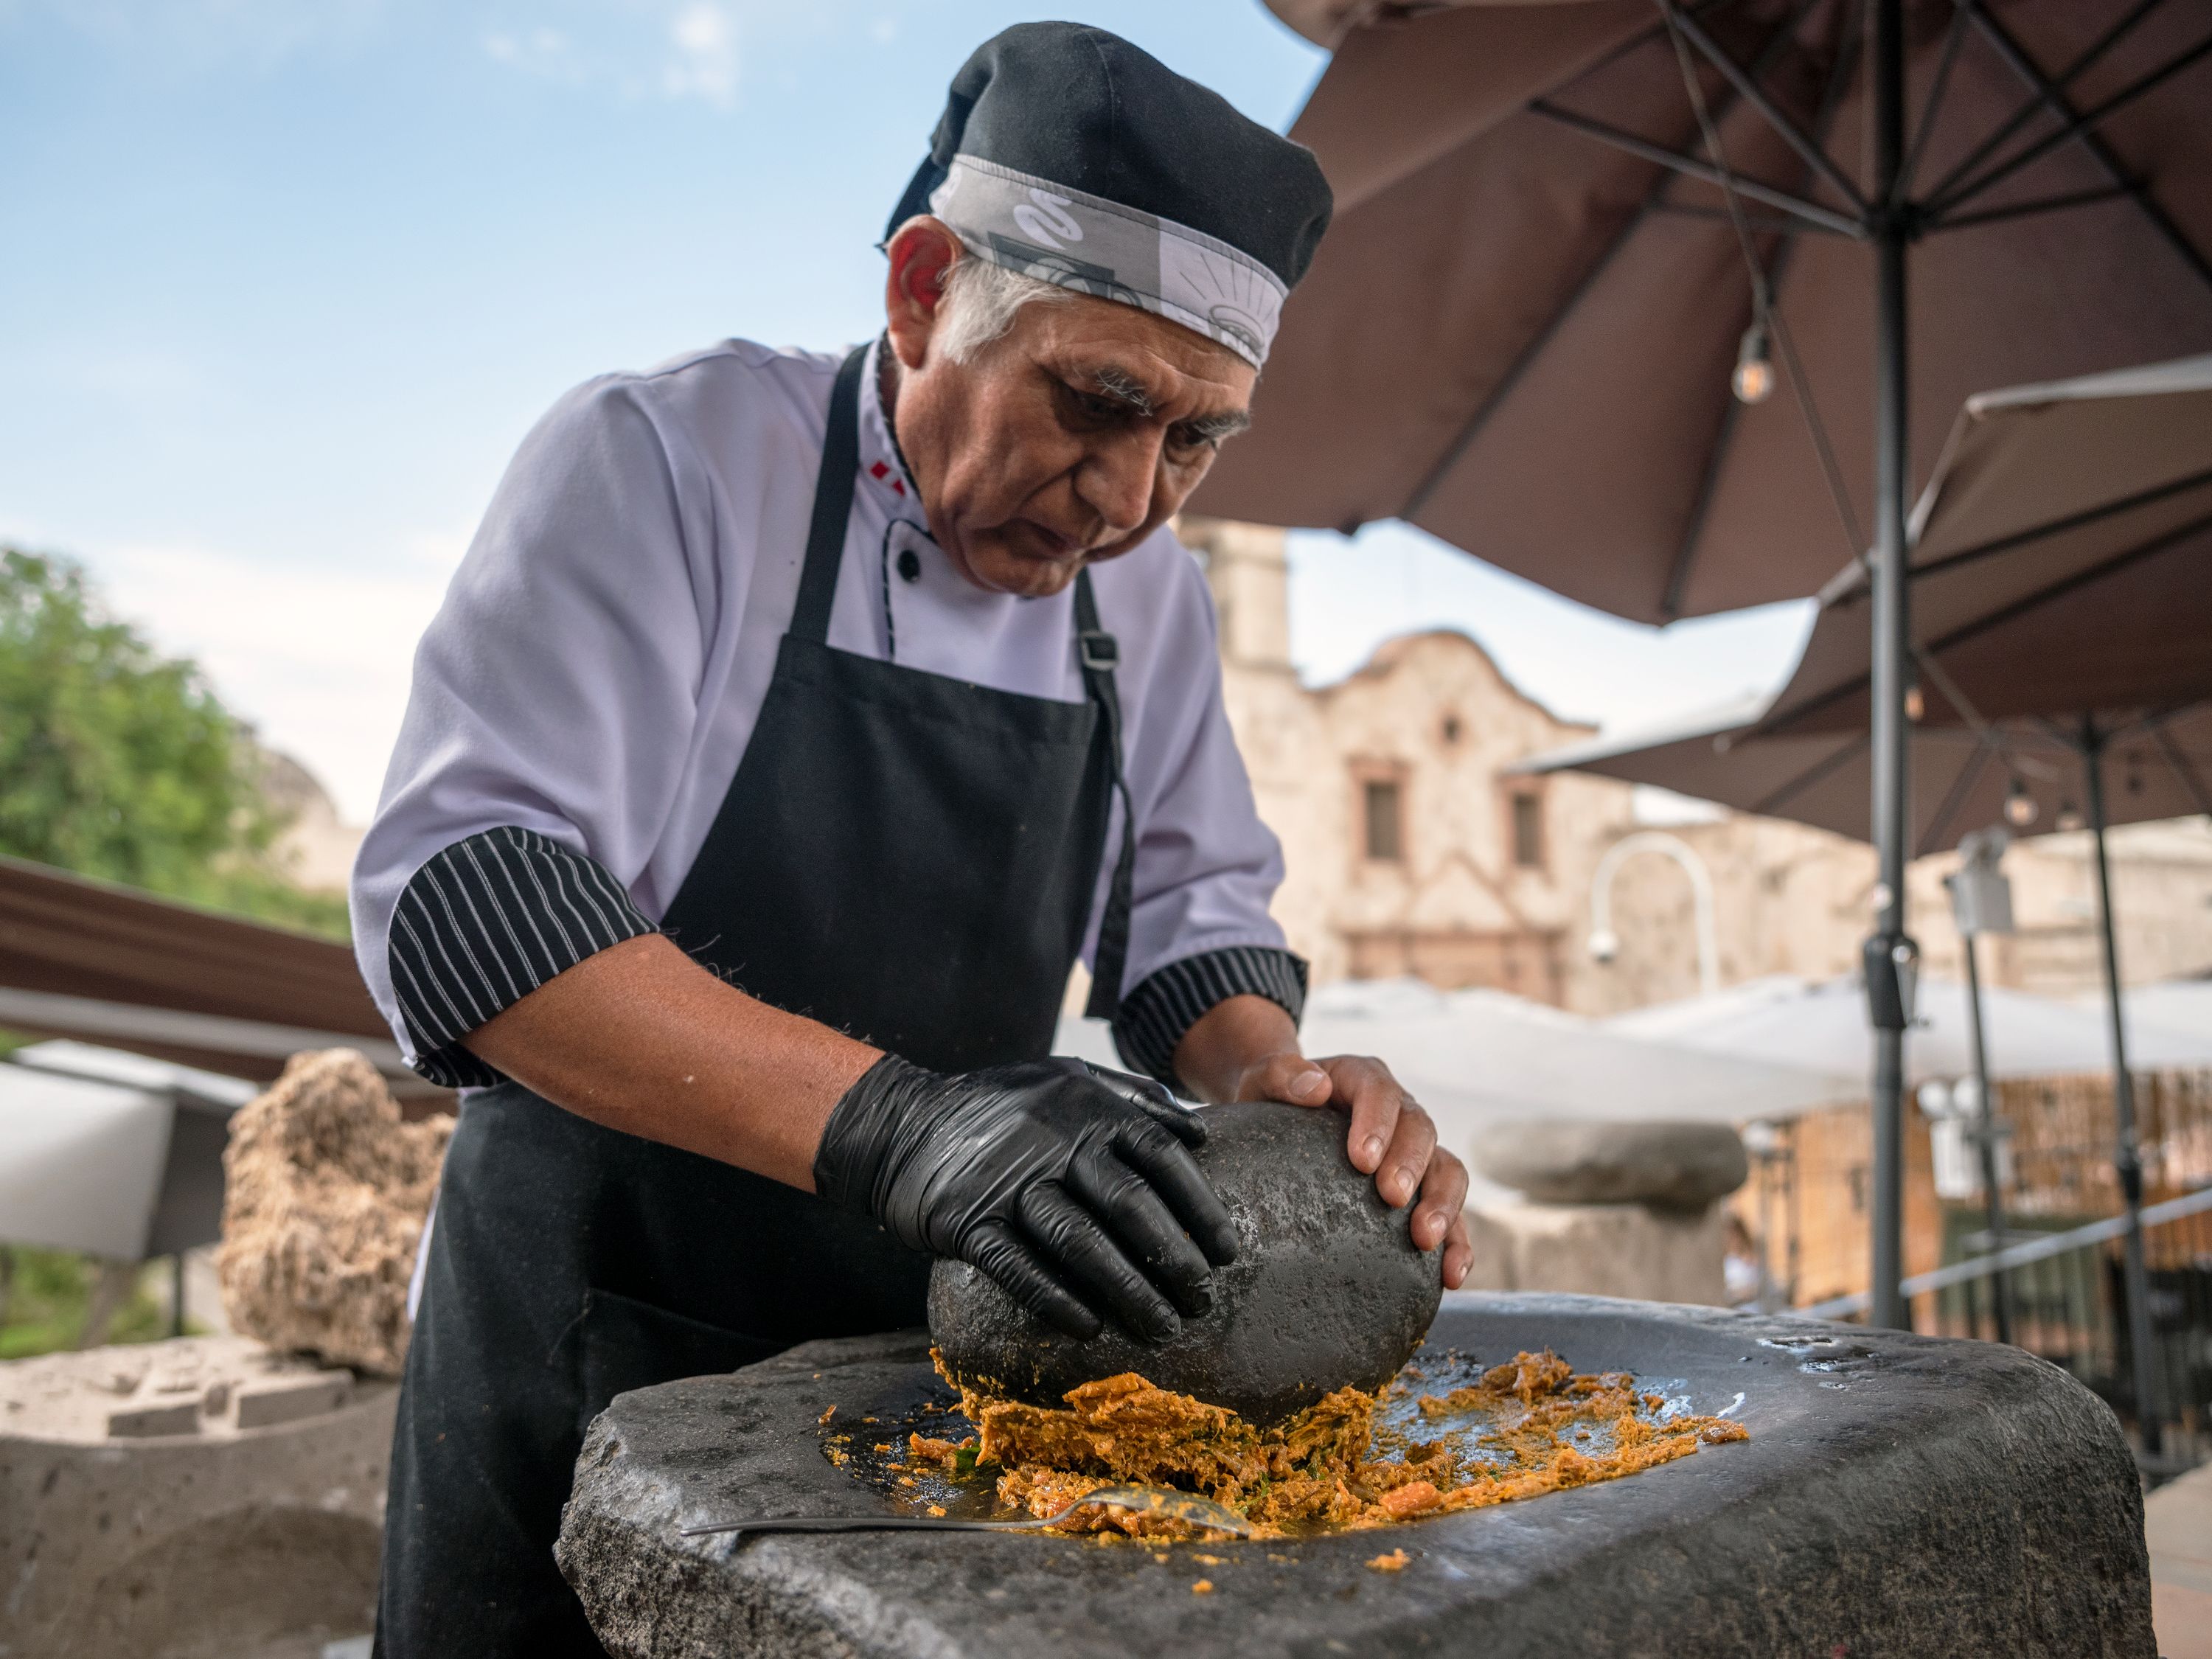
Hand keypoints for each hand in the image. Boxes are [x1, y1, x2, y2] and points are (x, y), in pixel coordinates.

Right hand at [813, 1055, 1237, 1342]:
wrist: (900, 1122)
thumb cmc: (998, 1107)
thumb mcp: (1066, 1077)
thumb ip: (1133, 1097)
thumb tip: (1198, 1130)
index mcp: (1087, 1110)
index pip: (1161, 1158)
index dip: (1200, 1209)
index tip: (1227, 1253)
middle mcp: (1055, 1143)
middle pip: (1130, 1206)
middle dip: (1174, 1259)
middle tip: (1203, 1302)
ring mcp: (1009, 1183)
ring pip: (1082, 1242)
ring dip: (1128, 1292)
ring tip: (1162, 1329)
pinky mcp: (968, 1221)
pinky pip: (1018, 1267)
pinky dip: (1056, 1300)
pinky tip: (1090, 1329)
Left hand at [1232, 1052, 1472, 1289]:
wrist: (1282, 1116)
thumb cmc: (1274, 1098)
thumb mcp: (1264, 1079)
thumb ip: (1280, 1073)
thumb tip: (1314, 1087)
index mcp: (1363, 1079)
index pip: (1379, 1092)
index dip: (1377, 1123)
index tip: (1362, 1160)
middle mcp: (1398, 1111)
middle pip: (1421, 1129)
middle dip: (1411, 1165)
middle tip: (1393, 1197)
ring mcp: (1414, 1150)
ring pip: (1447, 1169)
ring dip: (1443, 1204)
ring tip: (1426, 1239)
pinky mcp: (1422, 1188)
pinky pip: (1450, 1211)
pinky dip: (1457, 1242)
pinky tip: (1450, 1273)